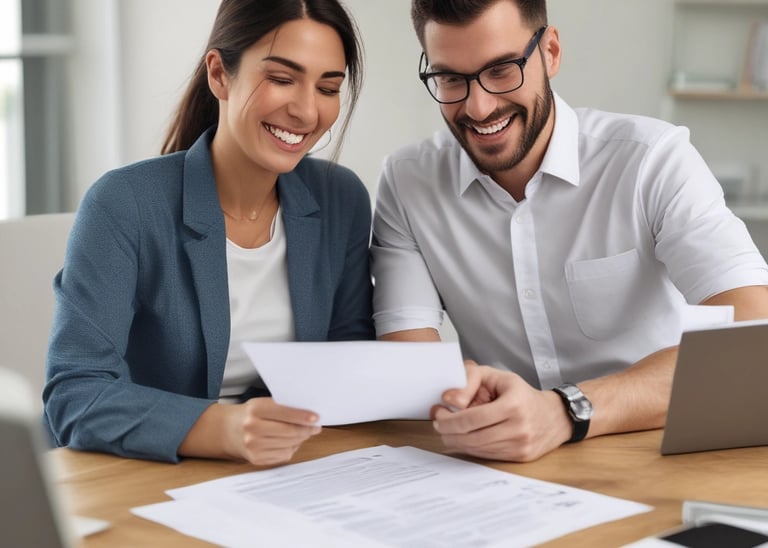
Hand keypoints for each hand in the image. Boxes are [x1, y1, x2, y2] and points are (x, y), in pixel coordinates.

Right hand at [222, 398, 321, 465]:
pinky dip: (291, 448)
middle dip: (306, 429)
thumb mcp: (263, 404)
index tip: (316, 418)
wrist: (229, 430)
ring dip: (300, 439)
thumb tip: (310, 417)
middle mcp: (252, 427)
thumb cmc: (251, 415)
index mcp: (255, 409)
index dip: (302, 416)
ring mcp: (253, 445)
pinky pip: (284, 455)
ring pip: (289, 444)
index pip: (284, 412)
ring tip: (302, 433)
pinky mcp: (257, 459)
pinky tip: (289, 442)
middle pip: (290, 431)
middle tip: (315, 427)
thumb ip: (284, 408)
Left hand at [431, 362, 571, 461]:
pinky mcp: (520, 457)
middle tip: (438, 424)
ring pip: (477, 449)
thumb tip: (449, 399)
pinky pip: (487, 455)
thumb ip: (470, 379)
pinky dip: (471, 448)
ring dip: (457, 441)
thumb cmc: (520, 393)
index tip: (438, 414)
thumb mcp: (496, 376)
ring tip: (448, 431)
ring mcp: (520, 445)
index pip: (472, 419)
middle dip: (448, 432)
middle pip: (472, 437)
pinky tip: (464, 438)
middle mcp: (519, 427)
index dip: (449, 419)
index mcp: (513, 404)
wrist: (553, 416)